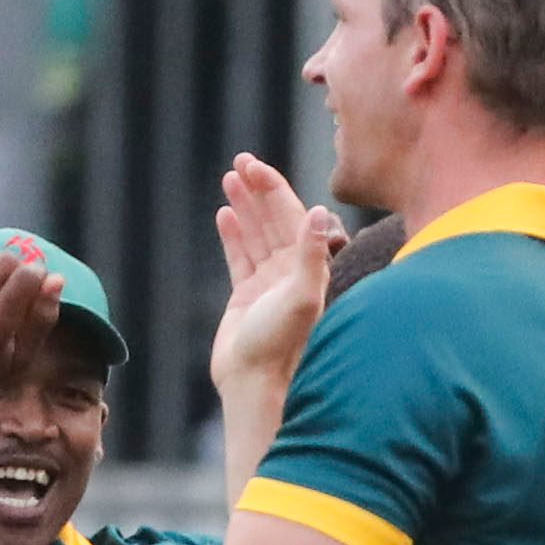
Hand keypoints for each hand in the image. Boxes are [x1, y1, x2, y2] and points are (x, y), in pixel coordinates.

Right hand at [212, 153, 343, 401]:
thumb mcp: (300, 297)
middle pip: (275, 221)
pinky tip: (225, 214)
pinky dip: (233, 235)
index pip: (293, 218)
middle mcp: (291, 274)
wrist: (254, 384)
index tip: (255, 166)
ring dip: (245, 207)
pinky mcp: (247, 298)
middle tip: (240, 161)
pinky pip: (240, 258)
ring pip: (256, 235)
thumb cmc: (280, 345)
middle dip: (259, 190)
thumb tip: (319, 210)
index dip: (274, 189)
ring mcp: (268, 285)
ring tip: (230, 178)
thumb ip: (311, 254)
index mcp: (308, 270)